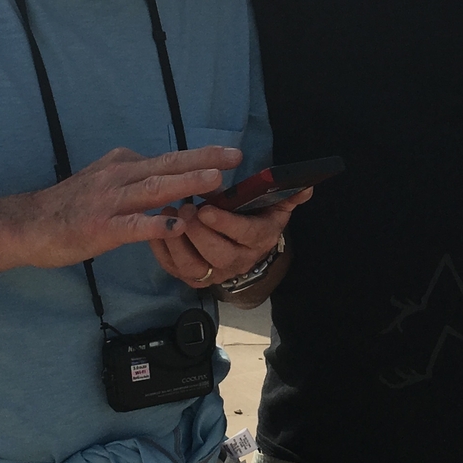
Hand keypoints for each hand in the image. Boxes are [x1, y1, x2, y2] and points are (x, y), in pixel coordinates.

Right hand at [0, 146, 240, 271]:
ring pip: (154, 189)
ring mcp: (110, 202)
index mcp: (123, 164)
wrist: (27, 224)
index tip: (229, 155)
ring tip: (215, 181)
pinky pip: (134, 225)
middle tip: (235, 156)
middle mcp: (119, 176)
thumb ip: (134, 178)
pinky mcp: (102, 227)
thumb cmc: (68, 207)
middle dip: (204, 160)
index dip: (201, 159)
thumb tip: (166, 176)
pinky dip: (156, 223)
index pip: (168, 159)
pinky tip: (177, 224)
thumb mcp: (103, 181)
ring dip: (186, 183)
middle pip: (168, 165)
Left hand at [148, 188, 313, 290]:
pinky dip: (162, 251)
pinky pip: (173, 268)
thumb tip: (306, 186)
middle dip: (199, 233)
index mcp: (258, 241)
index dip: (225, 224)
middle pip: (217, 255)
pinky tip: (156, 228)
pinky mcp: (192, 276)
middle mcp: (237, 262)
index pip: (244, 236)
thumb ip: (288, 195)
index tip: (207, 208)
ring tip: (169, 215)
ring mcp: (213, 273)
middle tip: (184, 209)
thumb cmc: (255, 218)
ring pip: (193, 267)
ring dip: (177, 243)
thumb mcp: (274, 206)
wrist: (245, 248)